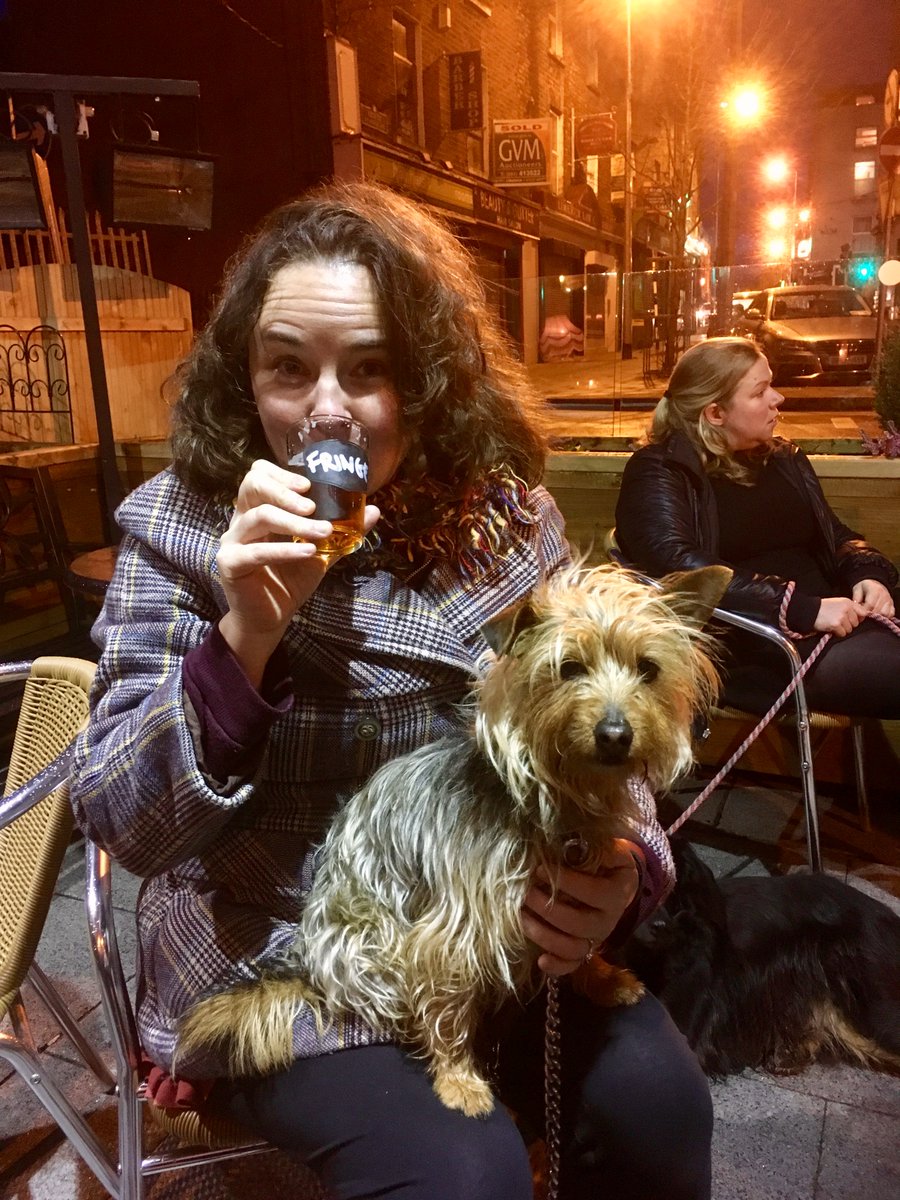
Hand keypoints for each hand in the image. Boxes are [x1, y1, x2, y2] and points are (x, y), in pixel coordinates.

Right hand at [217, 459, 379, 684]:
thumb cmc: (291, 580)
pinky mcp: (230, 563)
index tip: (309, 484)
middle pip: (252, 486)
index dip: (282, 474)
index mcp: (259, 510)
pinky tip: (308, 551)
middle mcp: (242, 520)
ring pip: (259, 517)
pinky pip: (257, 551)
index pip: (259, 475)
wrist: (272, 617)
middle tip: (312, 505)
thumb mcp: (321, 552)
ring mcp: (232, 541)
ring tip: (322, 531)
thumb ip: (342, 532)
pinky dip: (285, 550)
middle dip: (285, 491)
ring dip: (295, 523)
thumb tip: (373, 511)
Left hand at [521, 839, 640, 976]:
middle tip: (525, 892)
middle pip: (580, 924)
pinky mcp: (585, 950)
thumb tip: (574, 844)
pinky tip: (540, 960)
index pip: (593, 893)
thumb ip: (599, 847)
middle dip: (548, 909)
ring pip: (573, 948)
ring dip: (544, 936)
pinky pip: (573, 965)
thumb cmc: (606, 861)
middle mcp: (608, 921)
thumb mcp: (610, 850)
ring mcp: (596, 938)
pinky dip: (557, 966)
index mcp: (616, 894)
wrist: (615, 883)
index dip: (566, 882)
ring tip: (521, 916)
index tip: (540, 868)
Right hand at [813, 596, 868, 636]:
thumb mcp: (837, 603)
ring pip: (850, 629)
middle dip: (848, 625)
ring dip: (842, 630)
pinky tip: (830, 628)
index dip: (858, 618)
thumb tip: (861, 617)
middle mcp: (846, 609)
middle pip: (856, 623)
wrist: (809, 611)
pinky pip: (842, 634)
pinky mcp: (836, 625)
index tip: (851, 620)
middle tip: (838, 622)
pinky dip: (837, 633)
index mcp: (848, 602)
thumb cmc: (822, 608)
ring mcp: (842, 617)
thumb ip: (849, 608)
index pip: (863, 612)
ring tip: (833, 624)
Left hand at [851, 579, 894, 617]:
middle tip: (864, 614)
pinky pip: (890, 614)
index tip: (859, 614)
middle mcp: (884, 595)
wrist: (874, 584)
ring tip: (871, 614)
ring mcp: (889, 600)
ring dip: (877, 616)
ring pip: (885, 613)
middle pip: (878, 610)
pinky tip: (878, 614)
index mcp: (875, 590)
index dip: (864, 611)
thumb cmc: (864, 588)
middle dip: (869, 614)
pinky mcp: (892, 605)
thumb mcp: (857, 589)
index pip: (870, 604)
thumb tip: (856, 609)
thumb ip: (856, 599)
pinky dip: (884, 616)